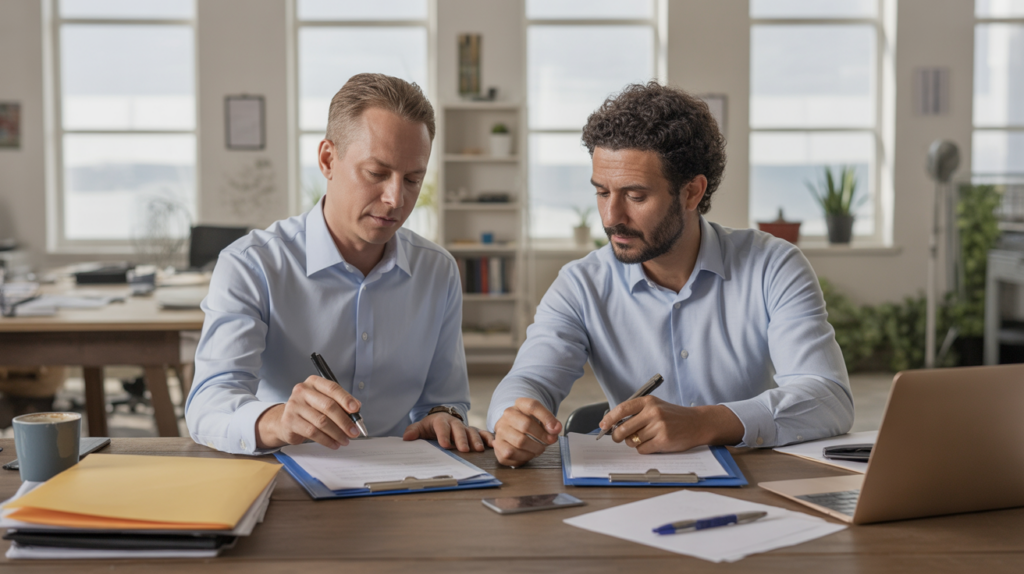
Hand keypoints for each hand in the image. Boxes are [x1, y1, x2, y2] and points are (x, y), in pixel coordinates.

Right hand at [255, 375, 363, 449]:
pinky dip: (326, 440)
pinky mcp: (290, 421)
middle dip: (344, 421)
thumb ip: (340, 403)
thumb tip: (356, 410)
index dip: (346, 399)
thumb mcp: (324, 401)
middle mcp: (302, 391)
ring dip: (337, 433)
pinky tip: (334, 444)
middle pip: (328, 406)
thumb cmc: (309, 410)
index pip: (332, 388)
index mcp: (314, 382)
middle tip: (353, 431)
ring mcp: (294, 406)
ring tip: (345, 440)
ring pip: (321, 421)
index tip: (356, 409)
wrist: (286, 421)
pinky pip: (312, 432)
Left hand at [403, 413, 493, 452]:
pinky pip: (482, 433)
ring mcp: (465, 427)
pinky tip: (492, 445)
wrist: (442, 419)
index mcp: (440, 421)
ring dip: (476, 440)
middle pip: (459, 429)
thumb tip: (406, 438)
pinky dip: (487, 438)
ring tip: (478, 450)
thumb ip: (414, 431)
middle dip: (462, 439)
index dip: (443, 435)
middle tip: (464, 449)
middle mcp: (454, 423)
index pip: (442, 427)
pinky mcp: (473, 431)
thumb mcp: (420, 427)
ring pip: (472, 431)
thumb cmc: (430, 426)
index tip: (445, 445)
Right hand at [493, 398, 561, 466]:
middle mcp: (507, 416)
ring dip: (534, 449)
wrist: (513, 429)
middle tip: (549, 442)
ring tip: (539, 449)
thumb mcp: (542, 418)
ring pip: (519, 442)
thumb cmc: (530, 424)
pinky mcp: (497, 445)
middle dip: (542, 437)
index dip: (547, 418)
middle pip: (526, 425)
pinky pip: (510, 454)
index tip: (555, 429)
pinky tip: (528, 454)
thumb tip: (556, 429)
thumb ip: (551, 422)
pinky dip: (523, 457)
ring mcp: (500, 430)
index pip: (532, 406)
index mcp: (519, 405)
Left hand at [600, 396, 743, 453]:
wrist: (697, 423)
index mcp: (648, 402)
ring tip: (646, 438)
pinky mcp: (663, 440)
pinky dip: (644, 449)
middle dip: (617, 436)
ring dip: (635, 442)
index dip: (609, 419)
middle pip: (623, 428)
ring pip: (633, 440)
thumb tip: (613, 425)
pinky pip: (642, 449)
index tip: (602, 426)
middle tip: (618, 438)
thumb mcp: (656, 406)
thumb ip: (637, 413)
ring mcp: (658, 426)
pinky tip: (653, 443)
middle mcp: (653, 412)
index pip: (622, 409)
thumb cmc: (673, 416)